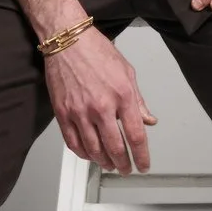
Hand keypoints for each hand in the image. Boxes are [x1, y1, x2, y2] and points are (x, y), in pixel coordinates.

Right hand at [44, 28, 156, 171]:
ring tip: (110, 164)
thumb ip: (138, 101)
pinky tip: (90, 155)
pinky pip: (73, 143)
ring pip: (93, 150)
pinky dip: (83, 154)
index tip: (143, 165)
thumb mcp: (128, 72)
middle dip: (123, 164)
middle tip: (126, 169)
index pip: (136, 136)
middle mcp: (102, 107)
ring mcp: (80, 112)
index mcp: (122, 96)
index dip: (141, 156)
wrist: (68, 41)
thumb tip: (149, 120)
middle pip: (115, 148)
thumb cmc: (97, 51)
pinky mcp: (62, 113)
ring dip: (104, 162)